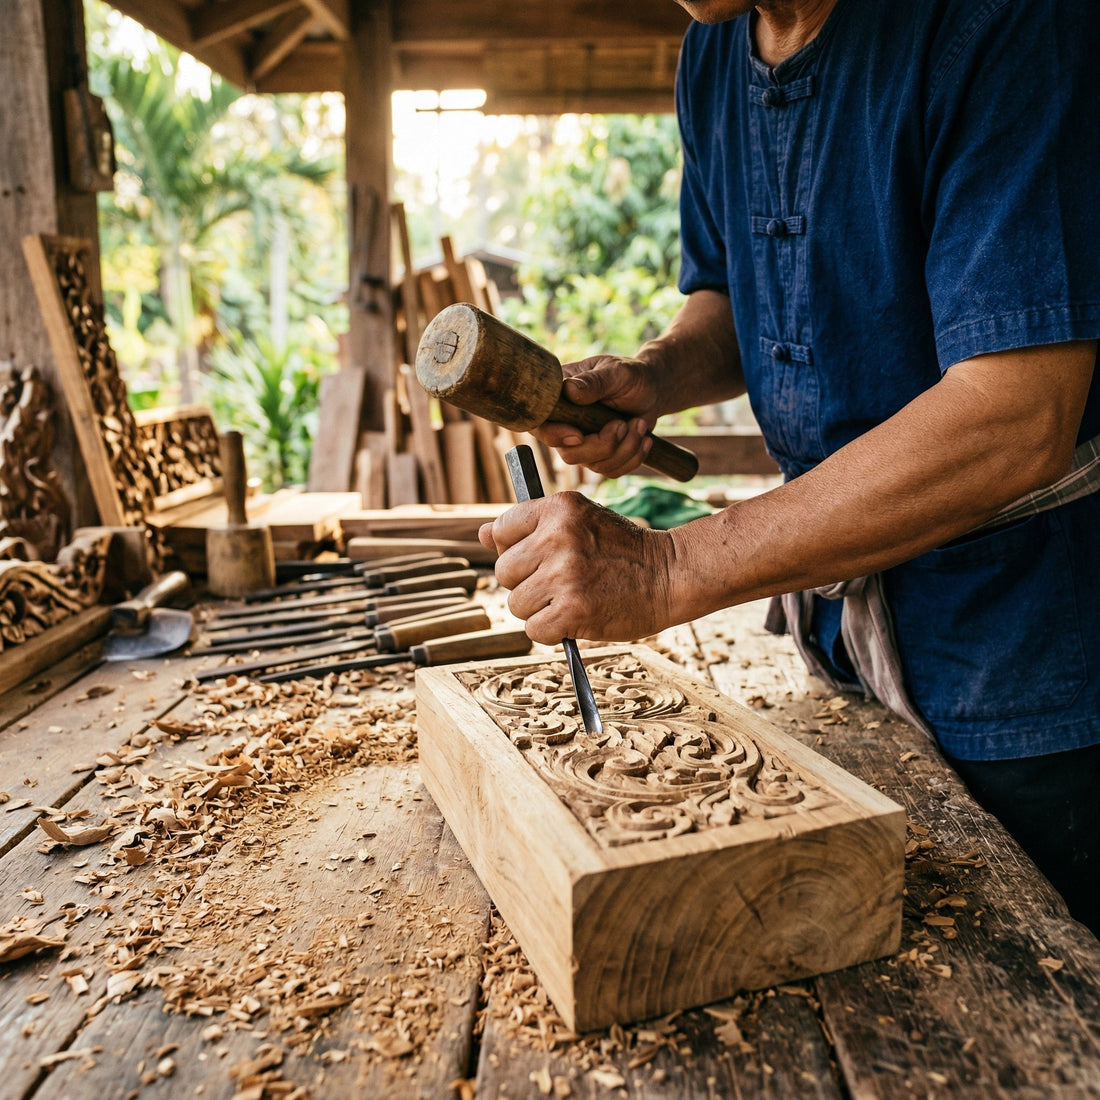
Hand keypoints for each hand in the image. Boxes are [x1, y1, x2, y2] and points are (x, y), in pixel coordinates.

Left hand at [479, 492, 676, 642]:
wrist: (669, 574)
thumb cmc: (620, 549)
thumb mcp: (578, 521)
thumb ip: (530, 526)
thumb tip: (482, 533)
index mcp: (558, 508)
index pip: (500, 531)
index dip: (515, 550)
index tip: (540, 557)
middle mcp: (557, 537)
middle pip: (503, 572)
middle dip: (526, 583)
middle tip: (561, 581)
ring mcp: (565, 574)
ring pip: (516, 604)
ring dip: (540, 609)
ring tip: (572, 598)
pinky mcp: (573, 610)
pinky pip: (534, 630)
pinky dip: (552, 631)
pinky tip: (577, 616)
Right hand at [535, 355, 662, 477]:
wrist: (652, 391)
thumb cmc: (630, 376)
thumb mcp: (615, 372)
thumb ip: (594, 382)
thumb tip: (570, 391)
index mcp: (559, 398)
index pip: (541, 424)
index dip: (554, 435)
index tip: (578, 435)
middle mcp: (565, 424)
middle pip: (569, 454)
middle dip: (601, 445)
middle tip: (622, 424)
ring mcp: (582, 445)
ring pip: (594, 466)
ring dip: (624, 449)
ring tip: (639, 424)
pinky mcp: (600, 458)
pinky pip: (611, 471)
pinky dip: (633, 458)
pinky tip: (644, 439)